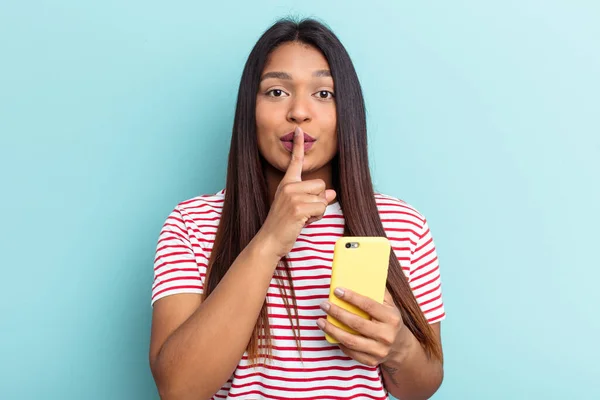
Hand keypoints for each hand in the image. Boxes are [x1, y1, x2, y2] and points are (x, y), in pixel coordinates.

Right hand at [259, 126, 336, 258]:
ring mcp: (292, 196)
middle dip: (319, 200)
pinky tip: (303, 222)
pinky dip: (316, 218)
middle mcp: (288, 186)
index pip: (295, 161)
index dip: (298, 145)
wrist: (270, 240)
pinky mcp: (297, 208)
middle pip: (321, 184)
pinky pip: (321, 208)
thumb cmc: (285, 225)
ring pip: (323, 198)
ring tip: (302, 218)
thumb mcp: (300, 208)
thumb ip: (316, 198)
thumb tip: (332, 192)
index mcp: (287, 183)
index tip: (299, 130)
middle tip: (304, 212)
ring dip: (318, 211)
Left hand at [317, 288, 413, 366]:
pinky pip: (350, 351)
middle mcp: (386, 335)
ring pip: (350, 340)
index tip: (337, 290)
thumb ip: (379, 291)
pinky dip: (338, 342)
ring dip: (332, 330)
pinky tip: (330, 333)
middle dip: (337, 312)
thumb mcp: (390, 305)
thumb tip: (362, 275)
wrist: (400, 347)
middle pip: (356, 323)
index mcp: (391, 318)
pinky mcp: (371, 361)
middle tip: (324, 304)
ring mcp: (379, 350)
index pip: (368, 305)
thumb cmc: (390, 321)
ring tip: (320, 321)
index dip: (351, 297)